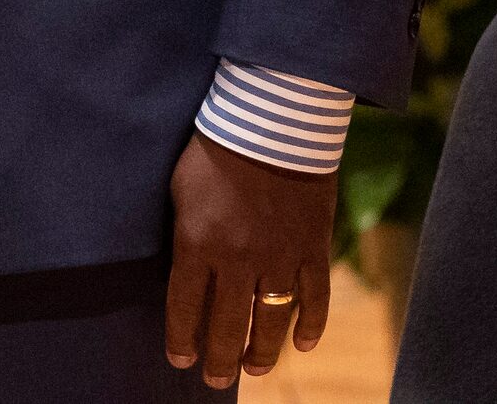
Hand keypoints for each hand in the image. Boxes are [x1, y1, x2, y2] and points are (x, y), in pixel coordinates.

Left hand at [164, 133, 336, 389]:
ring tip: (253, 369)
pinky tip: (305, 344)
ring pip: (272, 321)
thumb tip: (182, 268)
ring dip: (262, 352)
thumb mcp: (180, 187)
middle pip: (228, 326)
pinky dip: (312, 325)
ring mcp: (279, 256)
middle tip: (216, 379)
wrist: (272, 118)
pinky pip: (315, 298)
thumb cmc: (216, 147)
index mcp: (197, 243)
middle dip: (220, 359)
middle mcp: (237, 259)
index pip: (185, 308)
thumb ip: (183, 233)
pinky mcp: (312, 247)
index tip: (181, 360)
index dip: (182, 339)